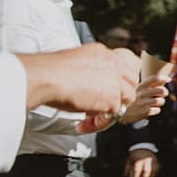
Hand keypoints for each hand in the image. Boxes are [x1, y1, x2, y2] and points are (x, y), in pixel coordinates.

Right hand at [19, 44, 138, 116]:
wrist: (45, 77)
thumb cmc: (49, 72)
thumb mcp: (74, 64)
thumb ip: (87, 72)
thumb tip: (89, 85)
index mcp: (103, 53)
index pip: (121, 68)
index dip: (114, 83)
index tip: (100, 92)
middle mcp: (113, 64)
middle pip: (130, 81)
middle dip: (119, 95)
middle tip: (100, 105)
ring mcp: (115, 81)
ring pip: (126, 98)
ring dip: (109, 110)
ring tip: (89, 117)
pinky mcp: (112, 97)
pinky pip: (113, 115)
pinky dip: (99, 123)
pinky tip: (84, 123)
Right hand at [118, 77, 168, 124]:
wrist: (120, 113)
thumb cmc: (133, 100)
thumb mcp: (138, 90)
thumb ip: (150, 85)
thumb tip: (168, 79)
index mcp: (140, 86)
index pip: (154, 79)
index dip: (164, 78)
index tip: (169, 80)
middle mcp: (143, 93)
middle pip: (162, 90)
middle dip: (165, 92)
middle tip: (162, 95)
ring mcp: (144, 102)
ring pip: (161, 101)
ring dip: (160, 103)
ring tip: (153, 104)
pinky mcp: (145, 111)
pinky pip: (158, 110)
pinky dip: (155, 110)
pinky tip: (149, 110)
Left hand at [125, 150, 158, 176]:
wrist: (142, 146)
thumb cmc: (134, 155)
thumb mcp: (129, 159)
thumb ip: (127, 167)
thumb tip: (125, 176)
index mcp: (139, 159)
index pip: (138, 170)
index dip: (136, 176)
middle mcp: (147, 160)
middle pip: (147, 171)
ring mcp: (153, 160)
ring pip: (153, 170)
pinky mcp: (156, 160)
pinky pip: (157, 168)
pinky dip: (154, 173)